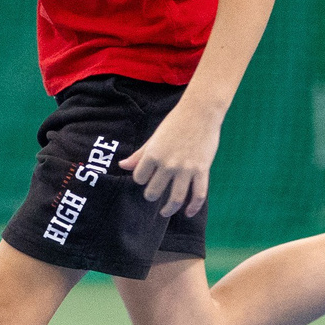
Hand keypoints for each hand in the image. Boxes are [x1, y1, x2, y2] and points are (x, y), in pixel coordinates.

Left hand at [121, 99, 220, 217]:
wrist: (200, 112)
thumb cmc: (175, 122)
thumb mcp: (154, 138)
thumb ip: (139, 155)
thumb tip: (122, 166)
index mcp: (153, 154)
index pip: (139, 178)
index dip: (140, 179)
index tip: (145, 178)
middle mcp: (168, 164)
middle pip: (154, 191)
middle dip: (151, 196)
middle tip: (153, 195)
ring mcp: (186, 169)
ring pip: (176, 198)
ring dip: (169, 209)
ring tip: (165, 212)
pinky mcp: (202, 170)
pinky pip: (198, 195)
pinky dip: (193, 207)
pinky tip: (188, 213)